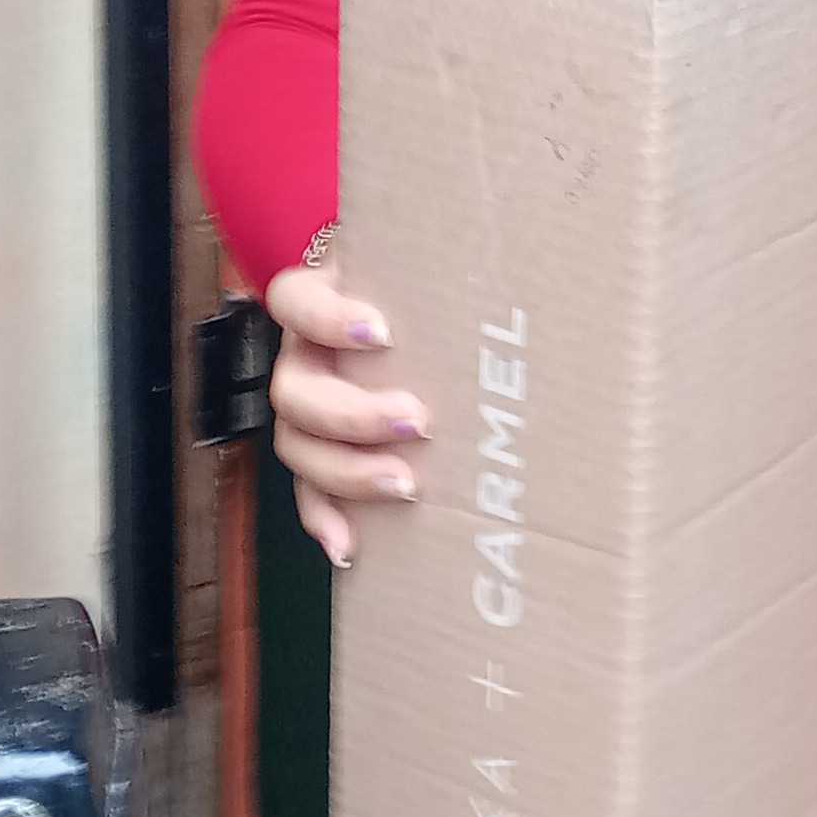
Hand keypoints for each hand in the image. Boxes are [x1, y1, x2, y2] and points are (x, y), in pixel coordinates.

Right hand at [264, 253, 429, 570]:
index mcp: (320, 303)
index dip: (327, 319)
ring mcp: (308, 406)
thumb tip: (522, 280)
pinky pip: (308, 491)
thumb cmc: (423, 293)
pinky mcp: (322, 451)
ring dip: (346, 471)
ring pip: (297, 445)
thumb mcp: (427, 272)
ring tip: (402, 484)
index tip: (383, 333)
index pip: (296, 300)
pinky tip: (349, 545)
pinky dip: (326, 518)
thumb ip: (454, 270)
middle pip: (295, 390)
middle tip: (416, 421)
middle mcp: (305, 356)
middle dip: (352, 414)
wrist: (416, 312)